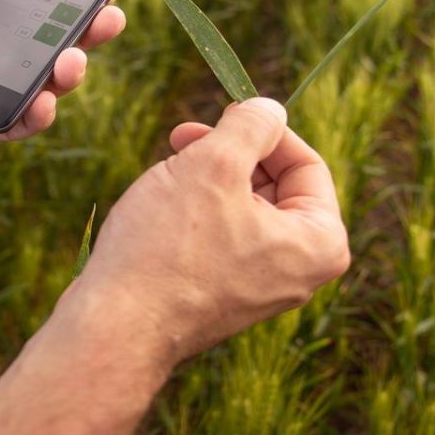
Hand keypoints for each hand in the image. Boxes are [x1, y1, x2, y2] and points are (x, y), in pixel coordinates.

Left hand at [0, 0, 127, 150]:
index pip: (24, 9)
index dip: (64, 2)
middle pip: (41, 50)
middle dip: (83, 38)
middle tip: (108, 23)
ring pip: (31, 91)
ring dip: (63, 79)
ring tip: (73, 62)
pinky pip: (0, 126)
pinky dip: (28, 119)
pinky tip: (43, 102)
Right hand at [0, 99, 348, 432]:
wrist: (115, 326)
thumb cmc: (167, 248)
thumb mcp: (214, 164)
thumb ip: (252, 125)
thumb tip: (269, 109)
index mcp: (319, 243)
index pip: (306, 163)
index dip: (262, 130)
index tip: (221, 113)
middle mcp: (300, 272)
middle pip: (273, 184)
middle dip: (227, 155)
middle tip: (182, 139)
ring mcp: (260, 287)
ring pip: (240, 206)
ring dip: (205, 180)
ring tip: (167, 176)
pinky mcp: (221, 295)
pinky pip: (219, 235)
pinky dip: (193, 212)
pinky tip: (158, 210)